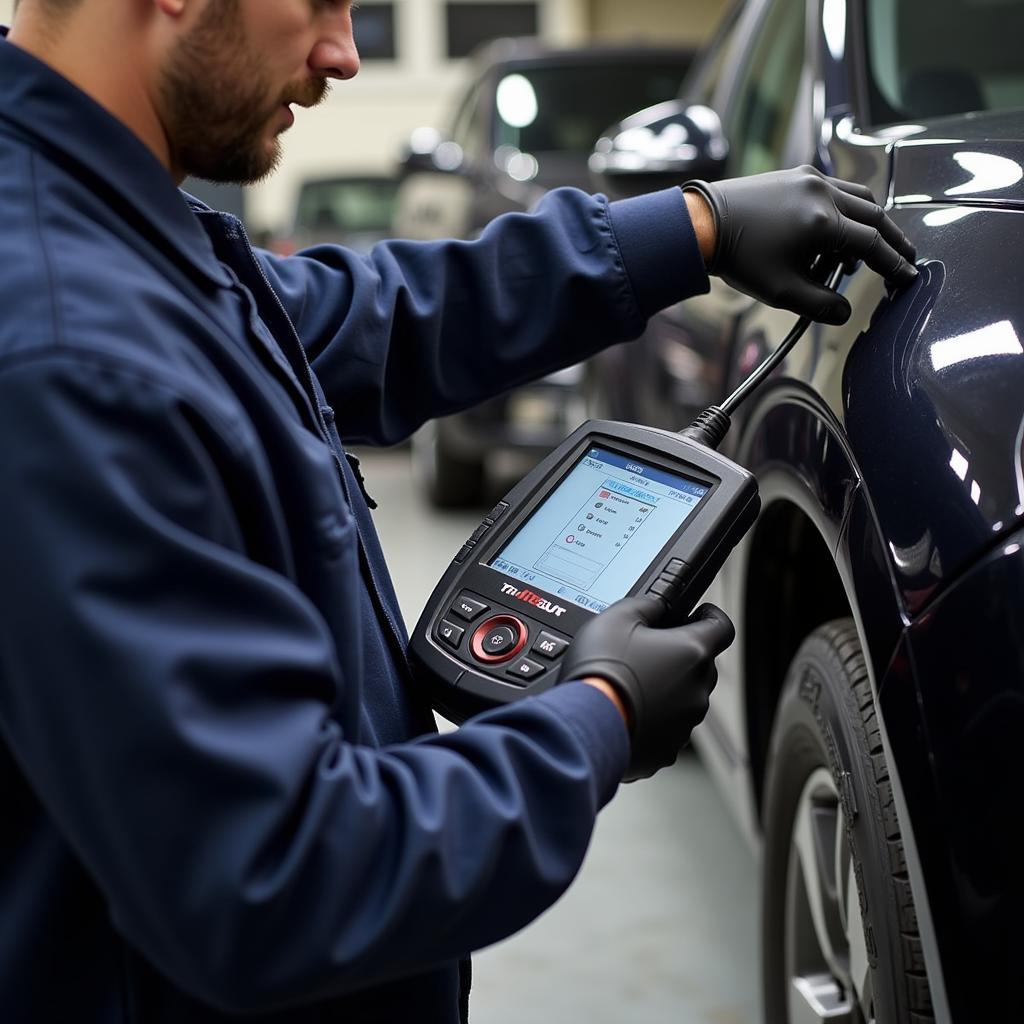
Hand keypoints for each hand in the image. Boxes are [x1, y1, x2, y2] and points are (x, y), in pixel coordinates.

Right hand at [560, 596, 734, 780]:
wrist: (582, 725)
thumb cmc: (601, 671)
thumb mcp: (616, 617)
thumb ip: (647, 605)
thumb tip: (657, 606)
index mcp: (692, 652)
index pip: (722, 627)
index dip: (711, 617)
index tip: (700, 615)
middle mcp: (697, 689)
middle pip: (701, 665)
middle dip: (680, 656)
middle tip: (649, 651)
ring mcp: (685, 723)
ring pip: (685, 698)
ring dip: (667, 689)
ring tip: (633, 684)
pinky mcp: (668, 749)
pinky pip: (668, 728)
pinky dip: (654, 719)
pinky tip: (629, 711)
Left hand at [683, 165, 917, 324]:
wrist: (704, 224)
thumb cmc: (739, 259)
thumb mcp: (781, 291)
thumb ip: (819, 305)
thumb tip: (844, 314)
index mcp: (822, 222)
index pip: (872, 244)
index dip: (893, 264)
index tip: (908, 276)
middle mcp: (822, 193)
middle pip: (874, 216)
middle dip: (892, 240)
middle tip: (904, 258)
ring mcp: (810, 178)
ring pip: (858, 198)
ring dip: (867, 224)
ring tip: (859, 255)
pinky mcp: (797, 174)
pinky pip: (835, 189)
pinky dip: (845, 209)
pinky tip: (834, 233)